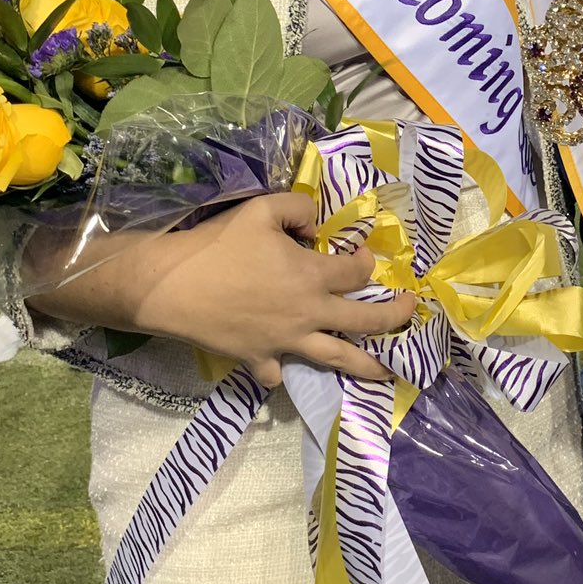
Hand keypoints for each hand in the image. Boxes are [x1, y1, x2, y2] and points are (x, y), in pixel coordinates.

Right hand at [30, 193, 414, 386]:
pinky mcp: (258, 360)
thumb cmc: (217, 245)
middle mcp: (308, 314)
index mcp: (311, 275)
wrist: (171, 286)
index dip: (366, 263)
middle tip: (410, 314)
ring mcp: (285, 342)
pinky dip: (283, 372)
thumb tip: (317, 223)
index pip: (357, 273)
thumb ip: (298, 209)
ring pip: (337, 359)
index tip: (365, 258)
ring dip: (367, 367)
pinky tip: (284, 370)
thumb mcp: (261, 210)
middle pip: (364, 321)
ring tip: (387, 374)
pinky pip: (278, 374)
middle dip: (394, 318)